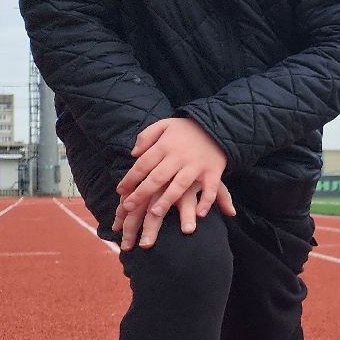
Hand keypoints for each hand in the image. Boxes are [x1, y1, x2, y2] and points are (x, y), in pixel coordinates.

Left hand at [113, 118, 233, 249]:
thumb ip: (146, 136)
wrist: (219, 126)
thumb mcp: (164, 125)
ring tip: (154, 214)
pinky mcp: (213, 171)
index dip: (130, 178)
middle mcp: (179, 157)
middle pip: (157, 178)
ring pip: (179, 186)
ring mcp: (196, 166)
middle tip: (128, 207)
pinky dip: (206, 201)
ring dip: (167, 200)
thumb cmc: (187, 128)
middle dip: (141, 193)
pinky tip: (199, 214)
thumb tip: (134, 154)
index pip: (143, 164)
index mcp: (165, 146)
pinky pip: (210, 189)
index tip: (120, 191)